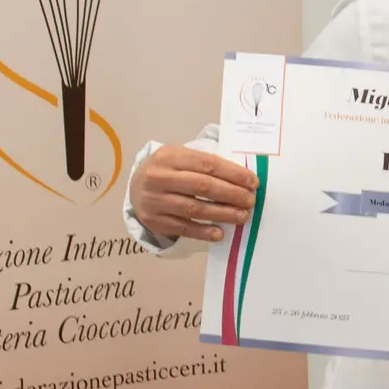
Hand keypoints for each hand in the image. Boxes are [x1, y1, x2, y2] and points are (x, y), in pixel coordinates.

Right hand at [129, 146, 258, 243]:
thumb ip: (205, 164)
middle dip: (232, 194)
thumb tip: (243, 179)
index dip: (233, 173)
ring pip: (194, 208)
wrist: (135, 186)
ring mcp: (154, 200)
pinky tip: (219, 233)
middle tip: (250, 201)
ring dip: (222, 213)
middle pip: (202, 186)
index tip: (253, 182)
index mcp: (169, 156)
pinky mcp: (153, 220)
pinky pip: (183, 228)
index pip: (207, 164)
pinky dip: (203, 231)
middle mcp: (158, 177)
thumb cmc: (168, 170)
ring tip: (242, 216)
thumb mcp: (180, 157)